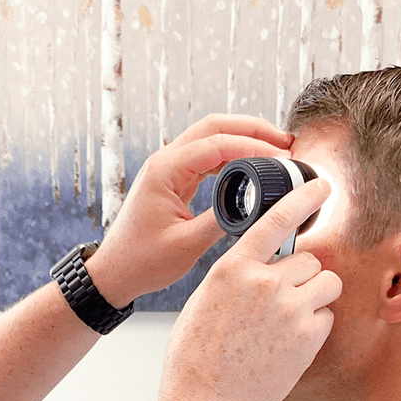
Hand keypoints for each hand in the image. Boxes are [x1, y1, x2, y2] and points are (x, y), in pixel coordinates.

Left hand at [84, 115, 293, 307]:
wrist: (114, 273)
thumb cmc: (142, 262)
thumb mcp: (188, 245)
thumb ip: (224, 220)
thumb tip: (258, 205)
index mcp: (164, 170)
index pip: (217, 144)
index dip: (253, 147)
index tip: (283, 157)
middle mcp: (164, 162)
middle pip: (214, 127)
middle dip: (252, 129)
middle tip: (286, 142)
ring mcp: (168, 168)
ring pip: (210, 137)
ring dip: (243, 138)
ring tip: (276, 149)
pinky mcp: (173, 180)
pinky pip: (206, 157)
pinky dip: (231, 155)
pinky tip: (253, 164)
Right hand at [158, 177, 341, 400]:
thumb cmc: (196, 357)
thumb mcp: (205, 301)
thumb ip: (236, 278)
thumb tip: (261, 269)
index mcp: (232, 268)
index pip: (276, 220)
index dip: (303, 197)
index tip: (322, 186)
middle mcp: (264, 282)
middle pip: (308, 259)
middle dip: (301, 276)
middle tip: (281, 303)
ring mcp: (290, 308)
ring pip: (326, 283)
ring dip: (314, 295)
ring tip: (290, 320)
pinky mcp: (308, 336)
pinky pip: (326, 316)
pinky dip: (315, 326)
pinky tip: (289, 344)